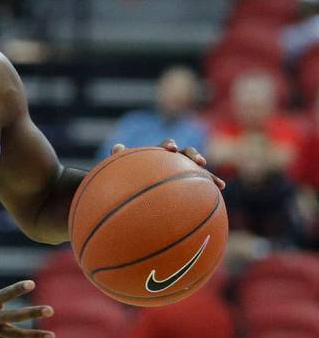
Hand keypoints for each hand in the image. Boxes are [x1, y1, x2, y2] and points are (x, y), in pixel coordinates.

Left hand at [111, 139, 225, 189]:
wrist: (136, 188)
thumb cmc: (129, 176)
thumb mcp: (124, 169)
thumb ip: (121, 158)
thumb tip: (117, 146)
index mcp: (159, 154)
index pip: (166, 146)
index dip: (169, 145)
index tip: (171, 149)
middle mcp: (174, 161)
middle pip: (187, 153)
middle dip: (193, 155)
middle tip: (199, 162)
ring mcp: (183, 171)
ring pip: (198, 170)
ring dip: (208, 175)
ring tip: (218, 182)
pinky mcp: (189, 185)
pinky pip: (201, 187)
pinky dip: (211, 186)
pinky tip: (220, 192)